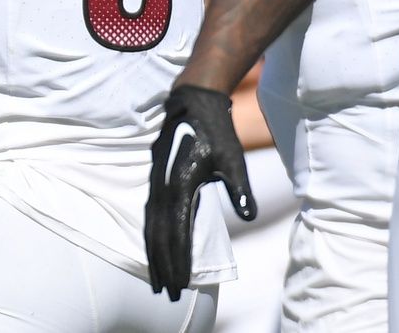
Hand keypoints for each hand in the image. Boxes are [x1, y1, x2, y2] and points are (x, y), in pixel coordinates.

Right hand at [145, 84, 255, 300]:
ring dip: (154, 254)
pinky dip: (150, 236)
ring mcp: (156, 183)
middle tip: (168, 293)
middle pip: (159, 235)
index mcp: (182, 184)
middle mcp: (164, 187)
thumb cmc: (216, 132)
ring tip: (158, 279)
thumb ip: (240, 188)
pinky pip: (149, 216)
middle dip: (163, 266)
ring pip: (150, 227)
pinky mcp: (156, 180)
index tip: (183, 283)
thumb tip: (249, 214)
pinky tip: (153, 248)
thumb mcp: (233, 159)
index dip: (180, 259)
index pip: (178, 231)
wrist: (192, 104)